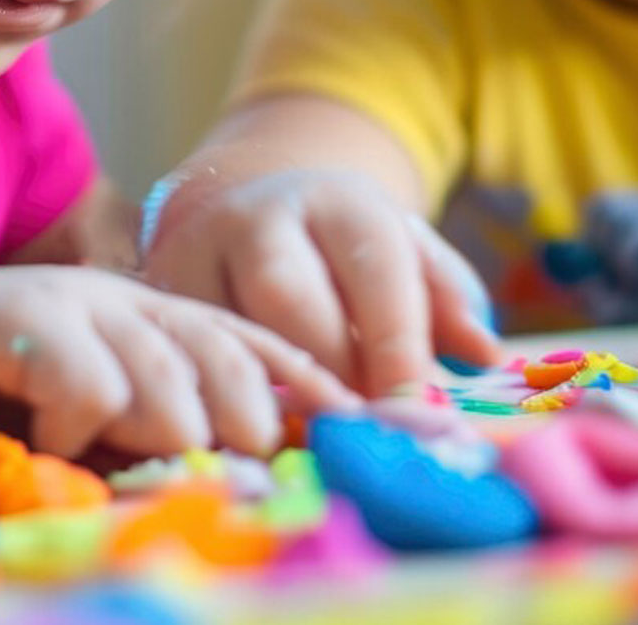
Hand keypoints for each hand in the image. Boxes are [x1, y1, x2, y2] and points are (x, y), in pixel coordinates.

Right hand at [0, 267, 356, 458]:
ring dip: (160, 434)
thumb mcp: (82, 413)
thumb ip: (151, 430)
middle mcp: (126, 297)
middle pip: (230, 358)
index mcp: (153, 313)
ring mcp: (76, 300)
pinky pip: (87, 382)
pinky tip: (45, 439)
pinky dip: (77, 425)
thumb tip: (239, 479)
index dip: (316, 392)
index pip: (257, 347)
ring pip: (169, 377)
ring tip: (134, 461)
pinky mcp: (22, 316)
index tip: (378, 434)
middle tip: (235, 471)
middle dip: (245, 425)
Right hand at [141, 168, 502, 395]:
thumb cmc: (344, 250)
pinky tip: (253, 427)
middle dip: (327, 368)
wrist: (247, 209)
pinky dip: (221, 396)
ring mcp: (197, 251)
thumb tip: (482, 352)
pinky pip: (185, 352)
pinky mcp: (156, 292)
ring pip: (226, 326)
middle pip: (288, 292)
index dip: (395, 343)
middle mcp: (261, 217)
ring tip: (307, 435)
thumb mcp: (401, 252)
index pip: (372, 266)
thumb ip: (446, 296)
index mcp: (337, 201)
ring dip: (269, 390)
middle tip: (357, 426)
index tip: (411, 406)